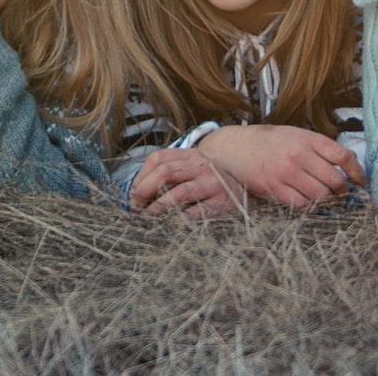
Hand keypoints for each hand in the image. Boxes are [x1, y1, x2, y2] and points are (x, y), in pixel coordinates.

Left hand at [129, 148, 248, 217]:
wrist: (245, 192)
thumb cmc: (209, 184)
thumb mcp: (191, 171)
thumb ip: (169, 175)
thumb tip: (136, 194)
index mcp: (190, 154)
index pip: (158, 159)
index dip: (141, 177)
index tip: (132, 194)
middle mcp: (201, 165)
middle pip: (165, 172)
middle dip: (145, 190)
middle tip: (136, 207)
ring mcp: (213, 183)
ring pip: (180, 192)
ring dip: (159, 206)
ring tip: (149, 216)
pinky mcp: (221, 202)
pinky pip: (197, 212)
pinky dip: (180, 219)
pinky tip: (171, 224)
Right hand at [196, 124, 365, 209]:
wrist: (234, 146)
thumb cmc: (268, 141)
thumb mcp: (295, 134)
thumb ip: (318, 148)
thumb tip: (346, 167)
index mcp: (307, 138)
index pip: (343, 156)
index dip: (358, 172)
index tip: (361, 181)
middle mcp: (299, 154)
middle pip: (335, 180)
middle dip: (344, 192)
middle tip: (343, 195)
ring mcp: (286, 172)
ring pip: (321, 196)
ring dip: (328, 202)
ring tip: (327, 202)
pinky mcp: (274, 188)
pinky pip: (301, 205)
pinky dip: (309, 208)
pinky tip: (308, 204)